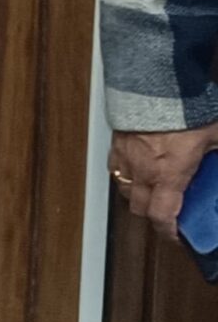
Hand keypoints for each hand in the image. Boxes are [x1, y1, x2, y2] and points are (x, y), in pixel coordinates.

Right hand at [112, 120, 217, 242]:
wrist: (154, 85)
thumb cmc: (184, 112)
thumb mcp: (215, 138)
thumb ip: (217, 153)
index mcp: (168, 176)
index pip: (162, 217)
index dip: (168, 232)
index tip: (177, 236)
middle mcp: (144, 173)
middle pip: (139, 209)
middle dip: (153, 215)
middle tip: (167, 212)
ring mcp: (126, 158)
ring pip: (125, 190)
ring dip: (137, 195)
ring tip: (151, 189)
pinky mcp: (115, 143)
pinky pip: (115, 168)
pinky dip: (124, 174)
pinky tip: (136, 167)